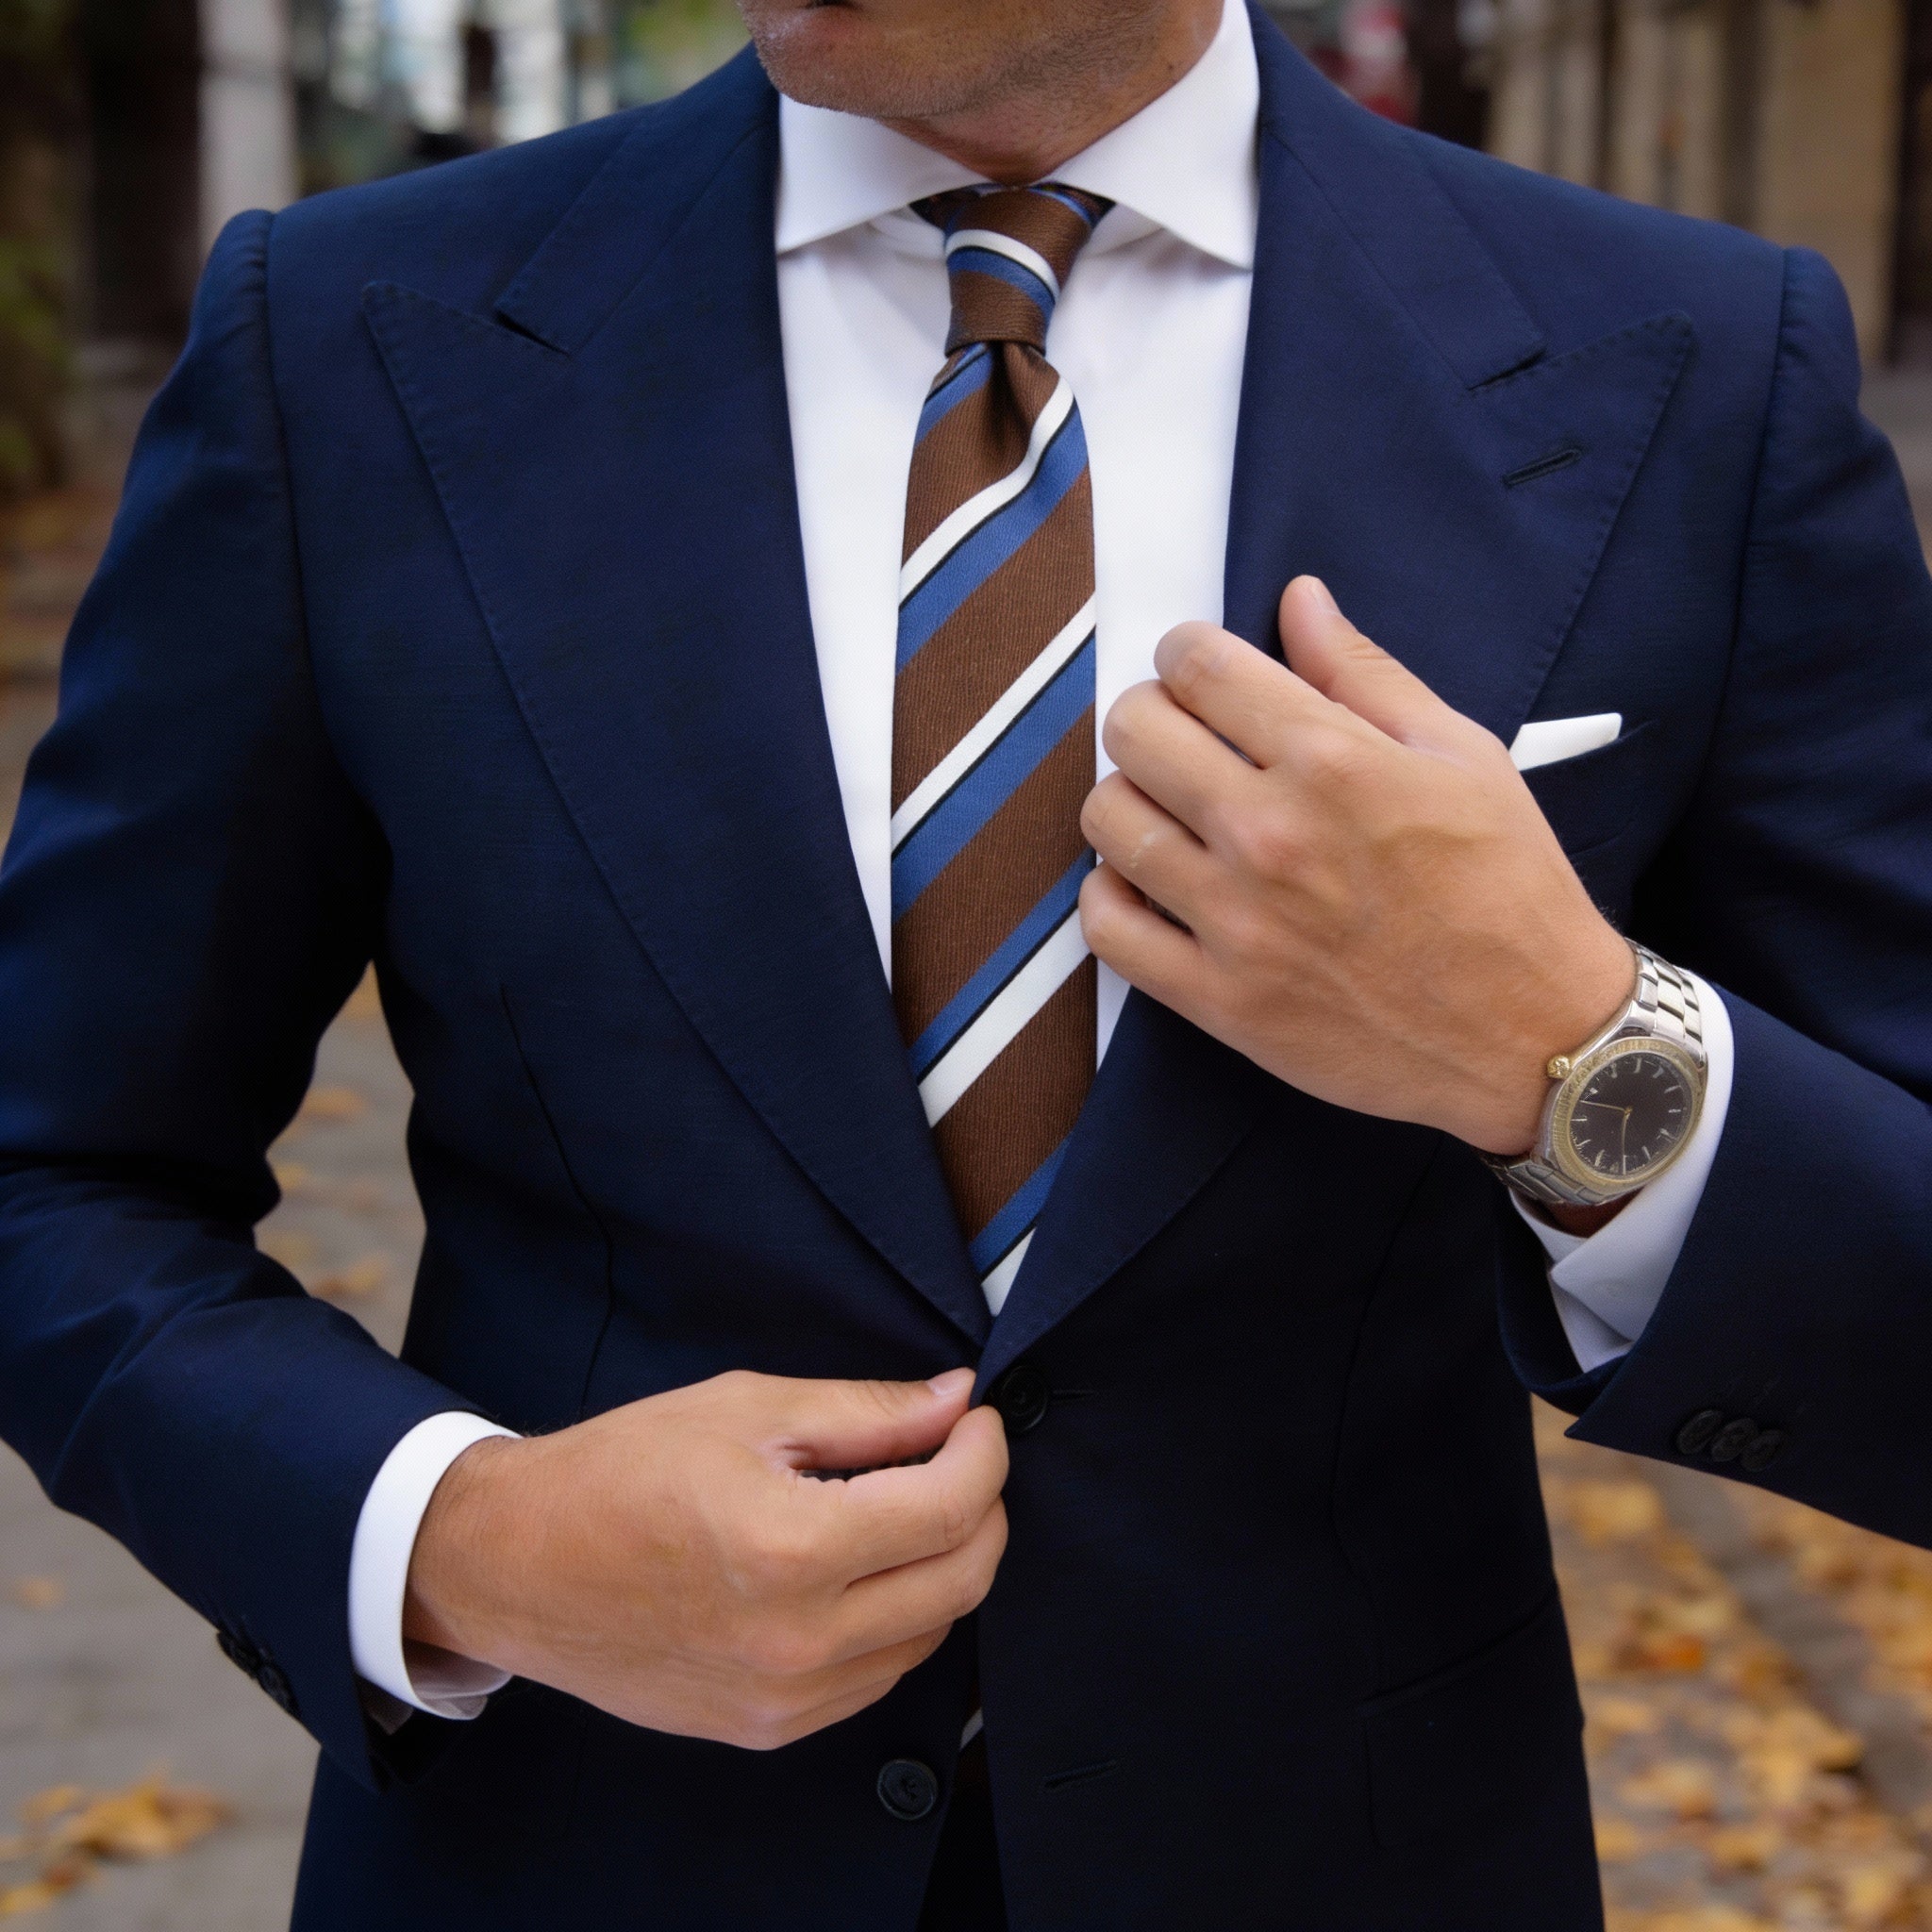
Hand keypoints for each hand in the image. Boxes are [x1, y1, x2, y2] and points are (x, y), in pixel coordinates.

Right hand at [403, 1368, 1006, 1749]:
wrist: (515, 1565)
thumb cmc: (619, 1471)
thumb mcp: (746, 1408)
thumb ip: (867, 1412)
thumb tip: (955, 1400)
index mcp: (789, 1548)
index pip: (950, 1509)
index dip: (984, 1453)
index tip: (977, 1418)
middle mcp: (796, 1640)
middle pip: (961, 1581)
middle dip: (983, 1508)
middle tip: (961, 1457)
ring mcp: (783, 1697)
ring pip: (930, 1634)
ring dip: (944, 1565)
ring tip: (910, 1504)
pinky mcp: (766, 1729)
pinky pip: (877, 1676)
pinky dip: (898, 1617)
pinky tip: (866, 1566)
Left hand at [1079, 575, 1632, 1155]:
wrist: (1533, 1035)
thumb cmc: (1509, 891)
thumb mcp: (1463, 756)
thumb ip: (1365, 674)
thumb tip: (1299, 601)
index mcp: (1333, 762)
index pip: (1198, 667)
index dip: (1185, 652)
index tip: (1197, 669)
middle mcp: (1271, 834)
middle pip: (1135, 731)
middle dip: (1151, 715)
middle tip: (1183, 736)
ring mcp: (1237, 921)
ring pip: (1108, 820)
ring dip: (1128, 799)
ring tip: (1168, 810)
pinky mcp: (1218, 998)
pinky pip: (1107, 927)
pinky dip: (1111, 895)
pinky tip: (1150, 882)